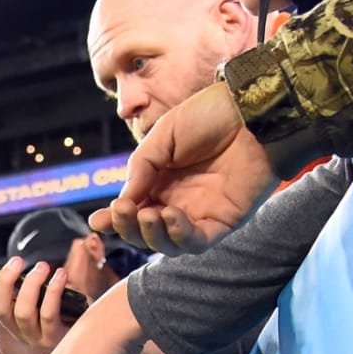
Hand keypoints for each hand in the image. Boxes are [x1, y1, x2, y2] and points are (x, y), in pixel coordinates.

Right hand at [0, 259, 70, 353]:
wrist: (92, 339)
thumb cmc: (71, 309)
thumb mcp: (52, 290)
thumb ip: (45, 274)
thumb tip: (50, 251)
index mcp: (10, 315)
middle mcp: (17, 329)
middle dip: (4, 283)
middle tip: (17, 261)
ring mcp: (34, 336)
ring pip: (22, 312)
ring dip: (31, 285)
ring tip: (43, 267)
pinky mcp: (54, 338)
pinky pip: (48, 314)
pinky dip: (53, 291)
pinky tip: (60, 275)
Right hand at [89, 81, 278, 255]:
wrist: (254, 109)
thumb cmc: (211, 115)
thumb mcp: (163, 137)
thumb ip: (140, 169)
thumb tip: (121, 202)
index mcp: (162, 182)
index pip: (132, 210)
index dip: (114, 220)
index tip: (97, 221)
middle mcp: (178, 202)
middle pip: (144, 232)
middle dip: (128, 227)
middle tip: (124, 211)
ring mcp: (200, 214)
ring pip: (166, 243)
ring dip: (150, 234)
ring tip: (146, 214)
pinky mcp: (223, 221)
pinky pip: (195, 242)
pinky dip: (178, 236)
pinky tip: (170, 217)